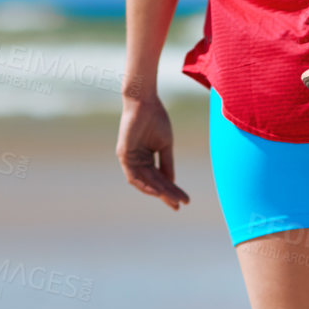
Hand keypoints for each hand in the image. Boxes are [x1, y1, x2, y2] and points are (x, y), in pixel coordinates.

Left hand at [117, 94, 189, 209]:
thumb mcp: (165, 145)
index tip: (185, 200)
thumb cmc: (156, 119)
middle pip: (154, 183)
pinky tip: (155, 192)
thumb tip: (172, 183)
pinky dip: (143, 185)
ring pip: (144, 182)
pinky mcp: (123, 155)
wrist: (145, 102)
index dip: (172, 190)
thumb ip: (167, 164)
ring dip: (158, 192)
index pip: (160, 179)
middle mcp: (137, 161)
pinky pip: (132, 176)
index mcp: (147, 158)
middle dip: (167, 195)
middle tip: (180, 205)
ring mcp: (129, 159)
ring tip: (172, 200)